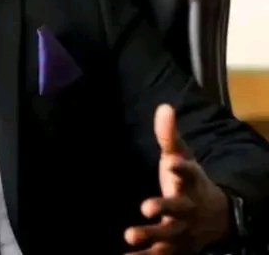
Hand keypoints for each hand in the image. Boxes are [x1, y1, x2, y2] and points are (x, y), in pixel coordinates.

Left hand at [124, 104, 229, 253]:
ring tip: (129, 236)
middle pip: (177, 209)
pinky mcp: (176, 247)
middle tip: (144, 207)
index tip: (171, 163)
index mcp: (190, 183)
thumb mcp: (182, 156)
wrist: (216, 216)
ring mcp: (182, 229)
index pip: (188, 173)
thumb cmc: (190, 181)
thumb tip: (164, 106)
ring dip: (149, 236)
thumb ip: (169, 135)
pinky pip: (160, 254)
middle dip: (162, 207)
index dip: (180, 167)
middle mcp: (188, 207)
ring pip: (167, 235)